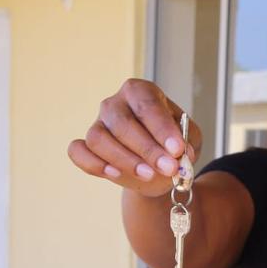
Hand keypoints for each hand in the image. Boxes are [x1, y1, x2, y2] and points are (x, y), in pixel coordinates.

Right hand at [67, 78, 201, 197]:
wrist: (158, 168)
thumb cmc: (172, 146)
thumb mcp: (189, 140)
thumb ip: (185, 142)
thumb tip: (178, 153)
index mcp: (140, 92)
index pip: (146, 104)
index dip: (161, 128)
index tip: (177, 149)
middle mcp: (115, 104)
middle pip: (122, 123)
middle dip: (147, 148)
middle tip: (169, 168)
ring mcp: (97, 124)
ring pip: (98, 138)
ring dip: (124, 159)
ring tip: (148, 175)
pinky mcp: (85, 145)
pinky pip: (78, 151)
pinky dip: (93, 164)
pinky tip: (115, 175)